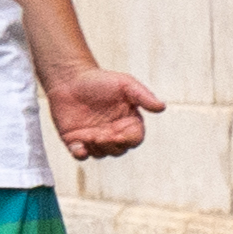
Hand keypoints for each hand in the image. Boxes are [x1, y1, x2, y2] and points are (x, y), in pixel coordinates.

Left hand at [37, 62, 159, 162]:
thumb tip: (162, 107)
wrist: (70, 79)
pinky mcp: (75, 139)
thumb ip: (143, 96)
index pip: (135, 139)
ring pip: (101, 153)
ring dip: (97, 149)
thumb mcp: (125, 84)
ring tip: (88, 137)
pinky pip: (80, 154)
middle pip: (119, 149)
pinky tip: (79, 147)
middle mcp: (113, 132)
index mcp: (128, 122)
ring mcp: (94, 137)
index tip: (118, 134)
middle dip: (111, 145)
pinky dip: (80, 154)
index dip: (128, 140)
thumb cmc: (100, 80)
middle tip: (99, 136)